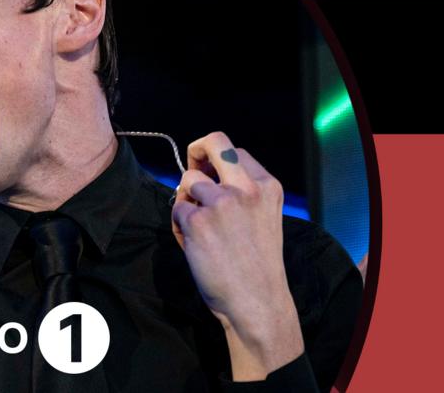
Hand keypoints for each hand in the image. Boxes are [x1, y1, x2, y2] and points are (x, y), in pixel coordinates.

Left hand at [171, 131, 302, 379]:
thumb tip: (205, 175)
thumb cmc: (256, 264)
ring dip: (186, 201)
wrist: (256, 301)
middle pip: (213, 142)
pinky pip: (177, 210)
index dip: (216, 160)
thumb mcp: (263, 217)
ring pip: (188, 180)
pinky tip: (195, 245)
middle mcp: (246, 187)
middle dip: (195, 151)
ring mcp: (221, 202)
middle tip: (191, 171)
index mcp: (266, 186)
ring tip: (199, 229)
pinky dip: (179, 227)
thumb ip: (241, 192)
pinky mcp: (198, 221)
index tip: (210, 173)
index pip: (234, 150)